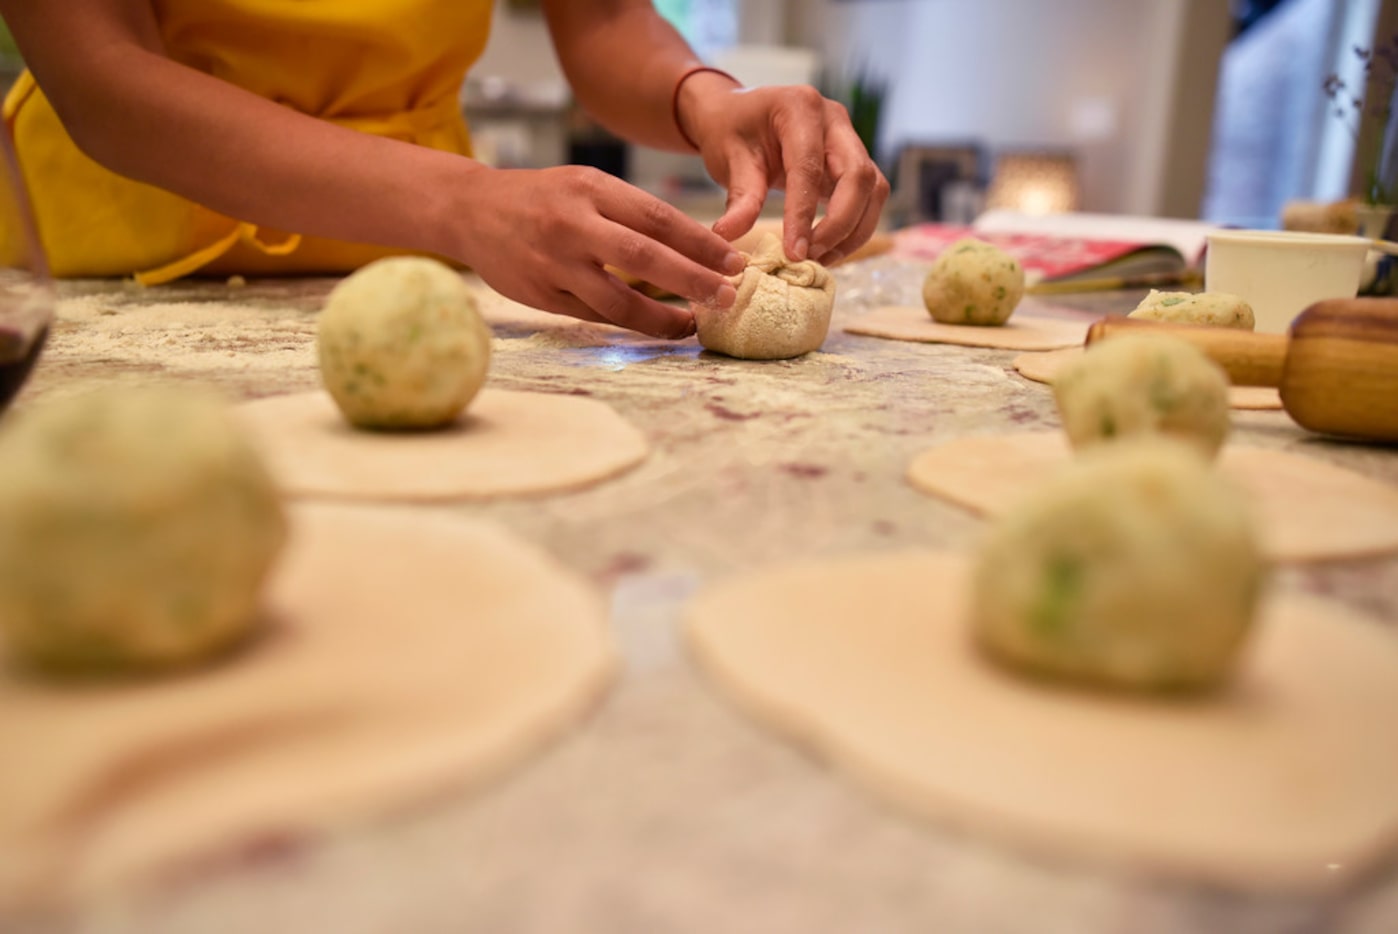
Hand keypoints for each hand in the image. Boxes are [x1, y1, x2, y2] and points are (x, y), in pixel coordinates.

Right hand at [448, 164, 744, 338]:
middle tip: (727, 297)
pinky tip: (653, 327)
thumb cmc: (543, 197)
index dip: (702, 244)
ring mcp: (554, 263)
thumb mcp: (586, 185)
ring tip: (692, 324)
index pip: (658, 218)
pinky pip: (594, 315)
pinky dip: (628, 324)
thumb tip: (695, 248)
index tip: (735, 263)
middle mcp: (573, 224)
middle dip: (693, 280)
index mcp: (591, 188)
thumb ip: (631, 213)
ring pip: (618, 299)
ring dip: (662, 317)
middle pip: (645, 257)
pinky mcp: (540, 295)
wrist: (470, 210)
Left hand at [680, 76, 889, 265]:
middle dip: (840, 225)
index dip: (804, 214)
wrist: (739, 117)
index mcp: (799, 107)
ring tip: (819, 260)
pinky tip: (827, 250)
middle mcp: (834, 119)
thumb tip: (730, 235)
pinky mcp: (853, 162)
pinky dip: (853, 228)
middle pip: (859, 176)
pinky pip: (868, 198)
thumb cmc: (732, 132)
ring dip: (853, 231)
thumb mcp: (728, 160)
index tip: (794, 253)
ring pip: (873, 190)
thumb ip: (739, 198)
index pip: (810, 167)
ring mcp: (849, 139)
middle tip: (810, 257)